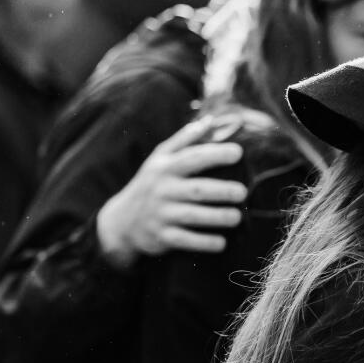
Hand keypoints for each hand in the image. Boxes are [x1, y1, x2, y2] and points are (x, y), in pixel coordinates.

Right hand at [95, 116, 248, 267]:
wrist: (121, 221)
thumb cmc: (150, 183)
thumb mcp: (160, 158)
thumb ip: (185, 138)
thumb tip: (211, 119)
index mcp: (166, 168)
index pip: (192, 158)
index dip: (215, 154)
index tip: (238, 153)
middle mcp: (163, 190)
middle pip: (196, 189)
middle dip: (221, 191)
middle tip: (242, 192)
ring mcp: (161, 214)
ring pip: (192, 216)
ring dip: (216, 217)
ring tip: (236, 217)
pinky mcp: (161, 237)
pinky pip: (184, 240)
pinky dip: (203, 243)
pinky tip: (221, 243)